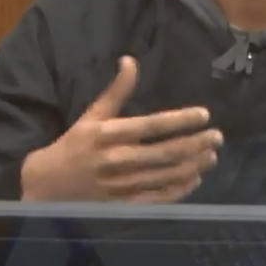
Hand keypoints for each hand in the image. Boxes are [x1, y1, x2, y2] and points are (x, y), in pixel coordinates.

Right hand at [20, 56, 222, 202]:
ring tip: (212, 156)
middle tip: (217, 136)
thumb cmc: (74, 144)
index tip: (204, 115)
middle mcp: (118, 159)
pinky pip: (158, 198)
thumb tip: (130, 60)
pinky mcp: (124, 205)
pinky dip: (179, 189)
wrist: (48, 185)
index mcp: (110, 134)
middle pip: (166, 152)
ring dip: (193, 165)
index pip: (153, 125)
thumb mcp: (92, 114)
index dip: (181, 120)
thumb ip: (116, 90)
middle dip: (196, 144)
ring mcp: (123, 185)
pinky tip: (194, 178)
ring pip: (166, 176)